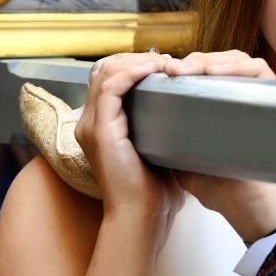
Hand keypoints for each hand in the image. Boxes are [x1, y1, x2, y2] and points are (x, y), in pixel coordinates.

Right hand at [74, 52, 177, 221]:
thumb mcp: (157, 148)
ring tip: (165, 63)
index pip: (110, 78)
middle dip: (138, 58)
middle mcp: (89, 122)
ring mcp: (91, 125)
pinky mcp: (100, 131)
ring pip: (107, 72)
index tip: (165, 66)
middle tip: (167, 62)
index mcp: (100, 125)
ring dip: (138, 61)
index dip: (135, 65)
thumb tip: (185, 106)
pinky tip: (155, 70)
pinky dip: (134, 72)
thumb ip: (161, 126)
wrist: (142, 217)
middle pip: (106, 69)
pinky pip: (112, 87)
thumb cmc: (154, 190)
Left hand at [159, 51, 275, 240]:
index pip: (207, 76)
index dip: (185, 71)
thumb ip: (170, 142)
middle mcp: (245, 100)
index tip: (160, 76)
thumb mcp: (186, 161)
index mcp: (225, 111)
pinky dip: (235, 67)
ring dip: (210, 61)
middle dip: (194, 62)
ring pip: (239, 61)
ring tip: (187, 69)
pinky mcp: (275, 100)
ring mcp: (261, 98)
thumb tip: (145, 123)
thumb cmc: (224, 190)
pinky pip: (258, 70)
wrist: (250, 210)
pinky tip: (212, 72)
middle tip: (170, 70)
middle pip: (222, 63)